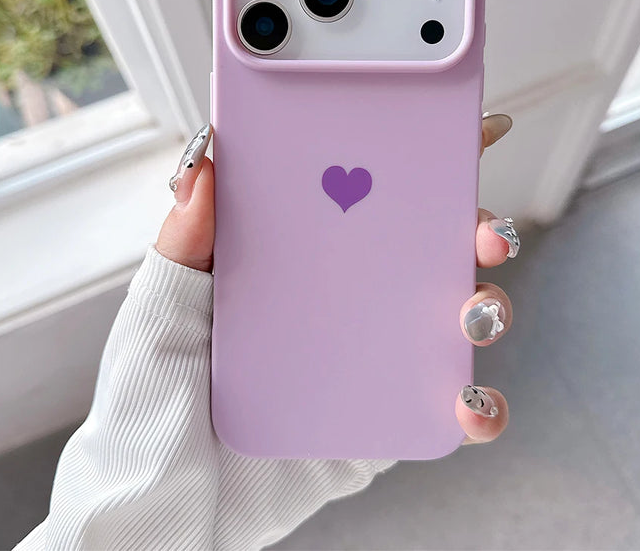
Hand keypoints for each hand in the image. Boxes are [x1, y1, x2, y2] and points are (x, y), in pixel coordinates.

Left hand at [157, 113, 517, 445]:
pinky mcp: (382, 420)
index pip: (364, 199)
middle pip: (423, 252)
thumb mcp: (160, 314)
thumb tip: (205, 160)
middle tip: (483, 231)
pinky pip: (447, 409)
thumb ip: (184, 242)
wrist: (163, 508)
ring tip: (476, 310)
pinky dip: (478, 407)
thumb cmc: (153, 404)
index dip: (417, 164)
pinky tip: (470, 406)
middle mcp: (344, 302)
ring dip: (486, 306)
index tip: (463, 132)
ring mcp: (369, 360)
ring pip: (449, 319)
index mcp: (298, 262)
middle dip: (472, 230)